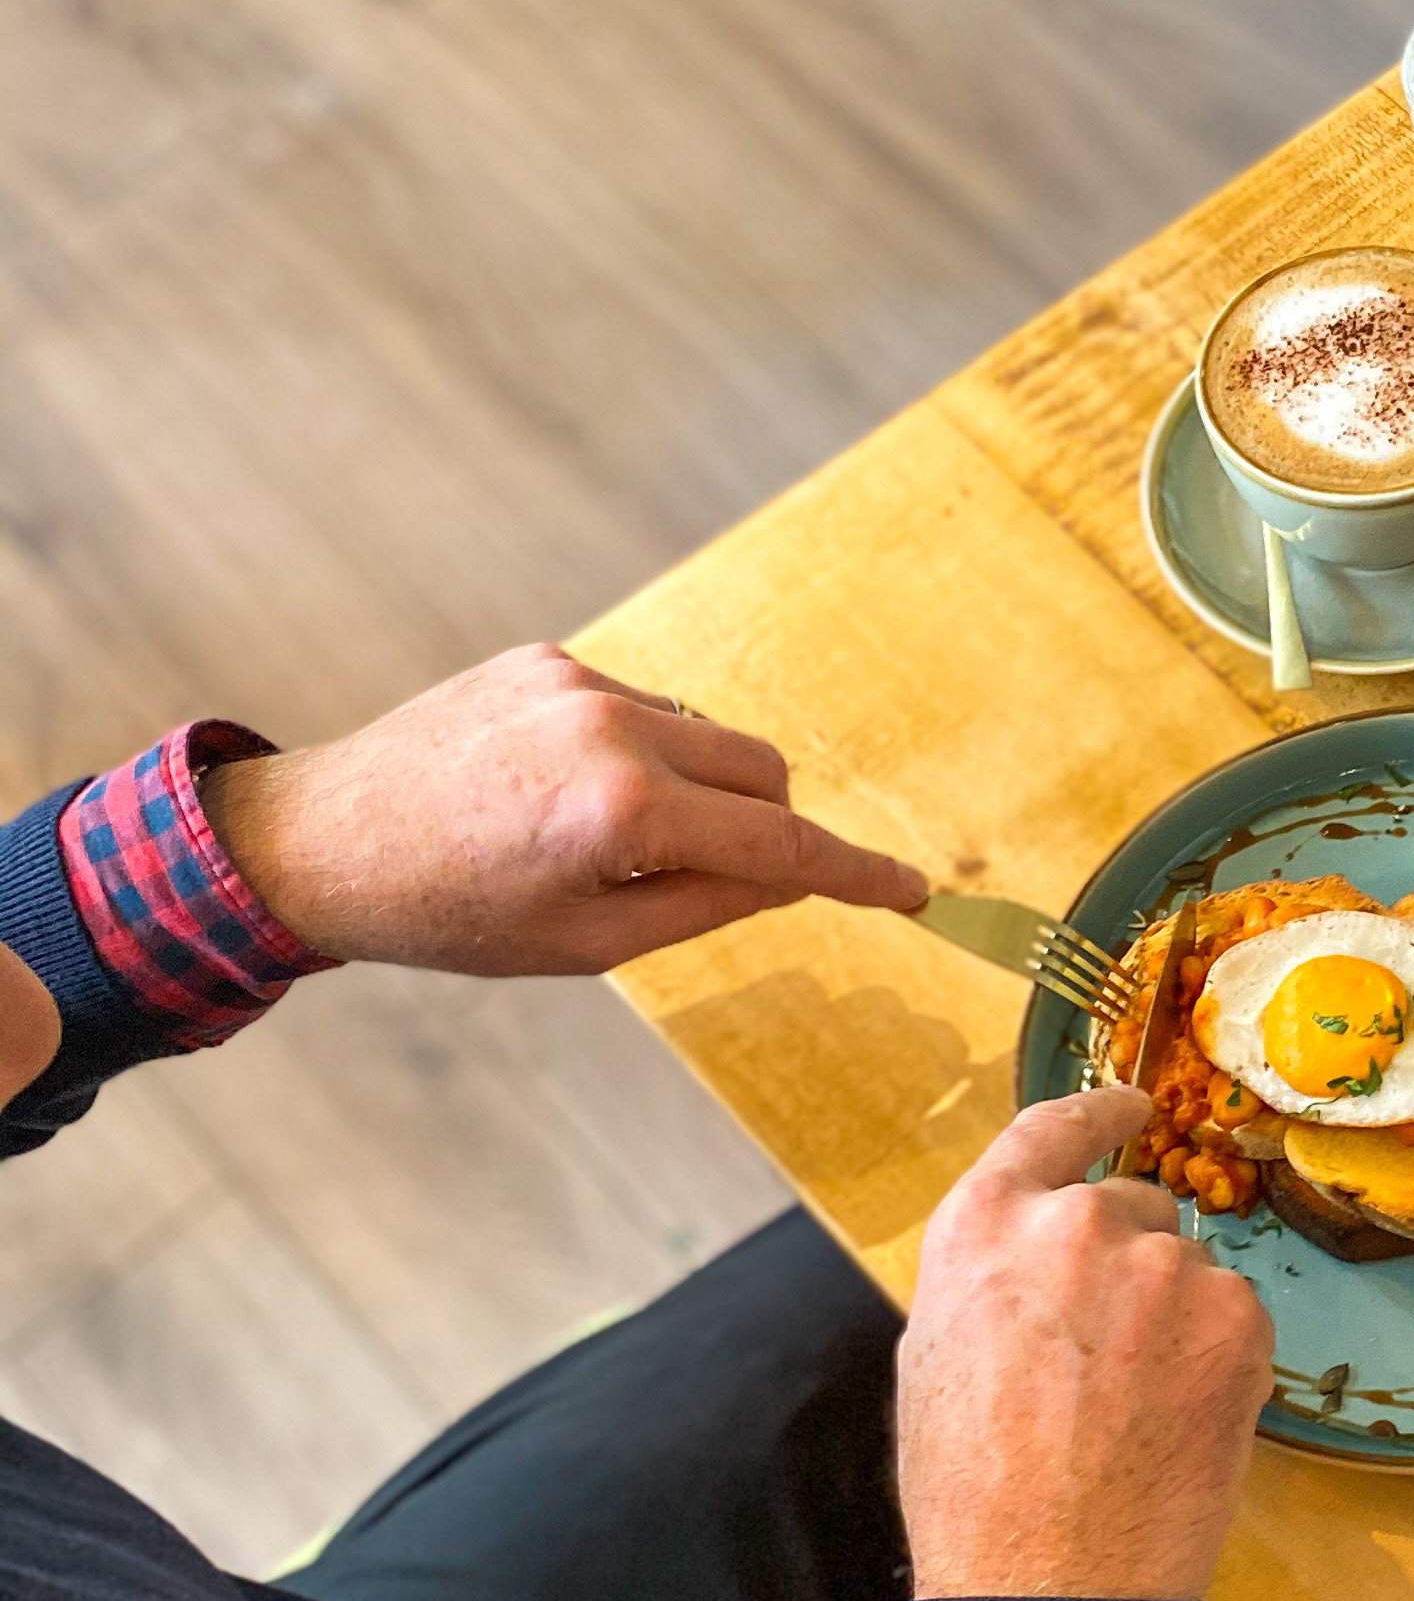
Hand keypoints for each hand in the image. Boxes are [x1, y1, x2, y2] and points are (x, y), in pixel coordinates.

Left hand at [199, 644, 929, 972]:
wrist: (317, 841)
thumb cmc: (450, 914)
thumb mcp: (586, 944)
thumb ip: (705, 906)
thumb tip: (789, 876)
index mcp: (624, 814)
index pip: (780, 843)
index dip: (854, 874)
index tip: (910, 891)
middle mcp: (614, 729)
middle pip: (764, 770)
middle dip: (766, 824)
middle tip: (711, 876)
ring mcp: (581, 681)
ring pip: (708, 733)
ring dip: (698, 785)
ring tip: (609, 837)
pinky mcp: (550, 656)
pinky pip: (644, 704)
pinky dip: (640, 750)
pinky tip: (566, 790)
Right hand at [898, 1086, 1275, 1600]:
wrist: (1051, 1592)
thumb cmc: (974, 1496)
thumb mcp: (936, 1358)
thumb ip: (993, 1275)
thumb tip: (1038, 1252)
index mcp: (983, 1226)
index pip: (1049, 1129)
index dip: (1097, 1110)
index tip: (1134, 1102)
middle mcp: (1073, 1222)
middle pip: (1129, 1206)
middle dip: (1126, 1264)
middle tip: (1104, 1361)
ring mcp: (1162, 1266)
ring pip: (1186, 1268)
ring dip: (1173, 1318)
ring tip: (1134, 1413)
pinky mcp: (1234, 1317)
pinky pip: (1234, 1314)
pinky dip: (1218, 1357)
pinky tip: (1178, 1423)